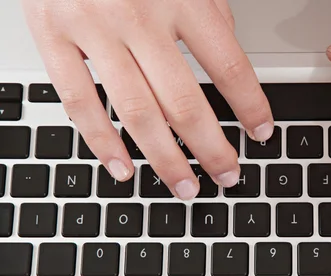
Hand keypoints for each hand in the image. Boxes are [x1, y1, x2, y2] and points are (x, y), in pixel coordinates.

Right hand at [22, 0, 273, 199]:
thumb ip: (208, 14)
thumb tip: (227, 67)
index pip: (227, 65)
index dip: (249, 106)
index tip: (261, 133)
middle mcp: (138, 16)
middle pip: (183, 102)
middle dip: (211, 148)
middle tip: (229, 175)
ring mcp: (92, 29)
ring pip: (136, 112)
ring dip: (165, 159)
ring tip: (186, 187)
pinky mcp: (53, 37)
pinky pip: (80, 101)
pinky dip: (102, 143)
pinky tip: (124, 169)